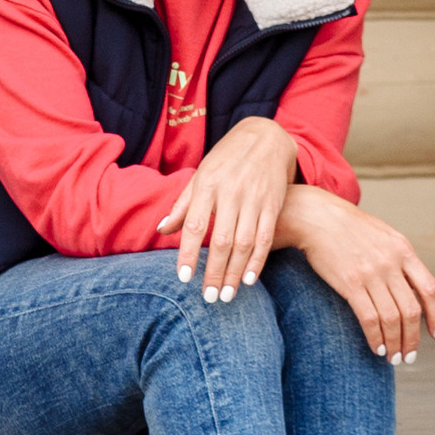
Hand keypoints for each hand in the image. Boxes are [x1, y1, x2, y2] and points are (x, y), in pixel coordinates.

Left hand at [157, 116, 299, 301]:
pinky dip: (258, 261)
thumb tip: (162, 230)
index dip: (189, 253)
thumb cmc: (227, 159)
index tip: (184, 278)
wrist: (267, 137)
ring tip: (226, 296)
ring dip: (235, 273)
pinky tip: (249, 280)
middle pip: (222, 241)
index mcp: (207, 185)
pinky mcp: (273, 204)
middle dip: (214, 272)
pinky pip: (265, 238)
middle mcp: (231, 193)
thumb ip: (183, 205)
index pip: (195, 226)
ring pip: (245, 244)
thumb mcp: (201, 175)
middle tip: (207, 297)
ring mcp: (254, 199)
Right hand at [277, 185, 434, 362]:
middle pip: (412, 310)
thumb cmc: (347, 227)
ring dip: (395, 343)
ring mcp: (372, 274)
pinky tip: (376, 347)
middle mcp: (392, 263)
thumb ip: (399, 258)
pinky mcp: (350, 283)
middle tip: (409, 355)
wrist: (316, 216)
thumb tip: (411, 286)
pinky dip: (375, 337)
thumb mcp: (383, 235)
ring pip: (392, 319)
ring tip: (392, 357)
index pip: (430, 289)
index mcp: (404, 250)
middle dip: (413, 339)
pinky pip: (369, 318)